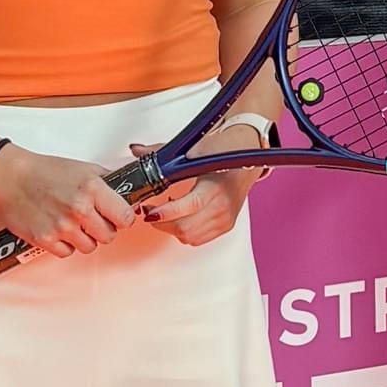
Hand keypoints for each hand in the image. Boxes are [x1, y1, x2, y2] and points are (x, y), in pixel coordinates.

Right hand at [0, 144, 136, 258]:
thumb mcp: (84, 169)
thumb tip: (127, 195)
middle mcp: (80, 210)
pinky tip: (61, 230)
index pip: (125, 216)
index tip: (119, 216)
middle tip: (94, 219)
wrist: (11, 178)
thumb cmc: (45, 171)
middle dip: (104, 228)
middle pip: (109, 236)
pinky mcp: (46, 240)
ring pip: (90, 247)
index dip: (123, 217)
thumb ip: (108, 182)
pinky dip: (66, 245)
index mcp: (92, 189)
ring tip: (75, 223)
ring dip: (85, 238)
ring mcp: (62, 227)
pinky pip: (68, 253)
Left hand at [128, 125, 265, 246]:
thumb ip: (162, 151)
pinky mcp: (226, 226)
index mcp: (216, 186)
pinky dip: (184, 232)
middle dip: (161, 222)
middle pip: (185, 227)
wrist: (248, 154)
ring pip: (188, 237)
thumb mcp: (193, 148)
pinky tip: (181, 216)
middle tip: (149, 210)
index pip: (190, 206)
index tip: (148, 211)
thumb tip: (137, 150)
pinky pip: (197, 239)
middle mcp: (223, 206)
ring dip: (171, 228)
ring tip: (165, 212)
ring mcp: (225, 219)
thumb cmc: (224, 150)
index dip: (166, 213)